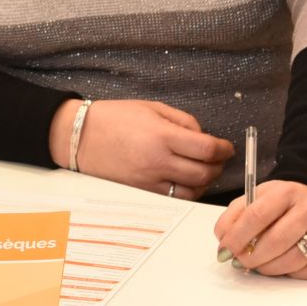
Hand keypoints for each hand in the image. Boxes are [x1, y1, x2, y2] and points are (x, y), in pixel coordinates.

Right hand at [52, 99, 231, 197]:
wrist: (80, 137)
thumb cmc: (114, 117)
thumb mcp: (152, 108)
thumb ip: (183, 121)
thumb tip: (203, 136)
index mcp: (162, 136)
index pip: (206, 149)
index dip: (223, 149)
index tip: (226, 147)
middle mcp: (157, 161)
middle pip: (203, 173)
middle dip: (217, 166)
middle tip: (218, 159)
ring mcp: (148, 181)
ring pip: (191, 191)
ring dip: (204, 182)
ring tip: (203, 171)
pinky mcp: (141, 192)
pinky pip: (173, 198)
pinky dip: (185, 191)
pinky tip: (184, 181)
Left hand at [213, 179, 306, 279]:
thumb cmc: (281, 205)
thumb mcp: (256, 199)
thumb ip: (234, 217)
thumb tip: (224, 244)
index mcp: (287, 192)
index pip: (256, 216)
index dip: (236, 237)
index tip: (224, 250)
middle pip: (275, 242)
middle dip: (251, 257)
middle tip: (240, 261)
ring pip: (291, 261)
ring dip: (268, 269)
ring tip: (259, 264)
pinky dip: (292, 274)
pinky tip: (284, 264)